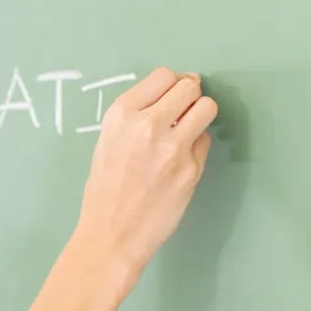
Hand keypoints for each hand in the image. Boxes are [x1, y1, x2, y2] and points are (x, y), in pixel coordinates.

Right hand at [75, 67, 217, 273]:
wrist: (110, 234)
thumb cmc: (103, 191)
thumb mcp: (107, 144)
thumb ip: (135, 119)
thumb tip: (171, 98)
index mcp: (121, 116)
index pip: (163, 76)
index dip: (173, 84)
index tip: (173, 94)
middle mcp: (147, 125)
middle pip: (189, 87)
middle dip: (190, 96)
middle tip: (183, 112)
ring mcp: (172, 147)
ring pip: (207, 108)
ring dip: (200, 115)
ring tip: (188, 131)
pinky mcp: (192, 169)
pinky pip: (205, 142)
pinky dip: (196, 147)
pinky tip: (180, 162)